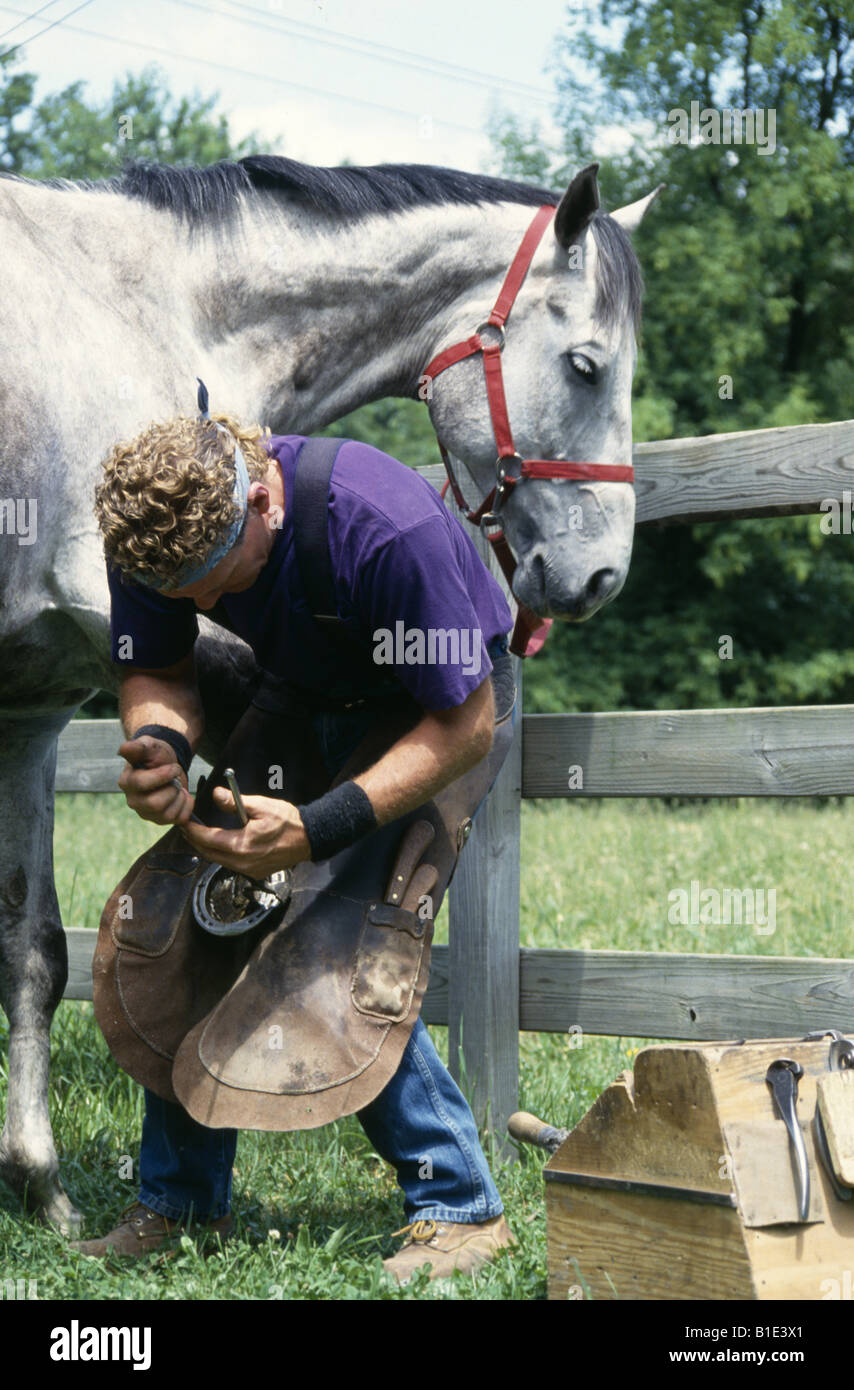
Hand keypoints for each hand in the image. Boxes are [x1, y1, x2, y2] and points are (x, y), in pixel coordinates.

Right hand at [117, 736, 195, 825]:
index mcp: (126, 782)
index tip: (173, 767)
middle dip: (172, 788)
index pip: (142, 784)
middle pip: (155, 804)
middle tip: (175, 778)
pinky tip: (182, 795)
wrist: (169, 766)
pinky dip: (187, 805)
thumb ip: (138, 747)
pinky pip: (180, 819)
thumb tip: (124, 748)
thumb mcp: (149, 745)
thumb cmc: (156, 755)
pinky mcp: (161, 820)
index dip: (164, 775)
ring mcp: (146, 813)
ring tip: (176, 786)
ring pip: (168, 814)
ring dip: (180, 796)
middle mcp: (133, 801)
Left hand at [180, 787, 310, 876]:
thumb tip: (216, 794)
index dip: (192, 831)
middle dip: (195, 841)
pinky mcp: (255, 873)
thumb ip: (235, 802)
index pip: (207, 840)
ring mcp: (248, 870)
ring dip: (207, 849)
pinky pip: (230, 865)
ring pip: (218, 861)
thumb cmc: (287, 820)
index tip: (183, 822)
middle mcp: (242, 862)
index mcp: (242, 845)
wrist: (309, 838)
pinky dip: (221, 855)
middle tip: (187, 828)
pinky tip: (221, 844)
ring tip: (200, 835)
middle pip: (208, 854)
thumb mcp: (261, 806)